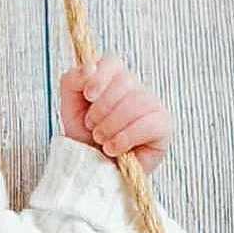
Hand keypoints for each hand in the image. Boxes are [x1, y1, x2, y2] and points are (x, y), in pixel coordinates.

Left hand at [58, 53, 169, 174]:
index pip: (112, 62)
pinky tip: (114, 148)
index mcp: (114, 80)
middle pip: (124, 81)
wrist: (93, 170)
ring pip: (135, 103)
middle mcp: (136, 89)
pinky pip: (148, 124)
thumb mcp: (70, 107)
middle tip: (92, 127)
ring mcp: (153, 106)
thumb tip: (89, 68)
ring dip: (110, 126)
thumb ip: (72, 81)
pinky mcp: (163, 126)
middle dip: (101, 109)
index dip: (99, 77)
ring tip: (102, 140)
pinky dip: (125, 138)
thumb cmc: (85, 138)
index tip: (88, 96)